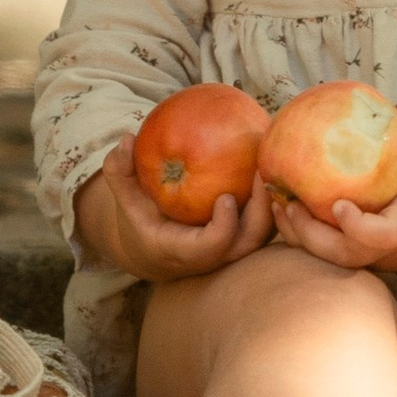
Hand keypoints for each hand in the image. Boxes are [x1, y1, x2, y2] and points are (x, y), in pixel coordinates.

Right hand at [74, 135, 276, 283]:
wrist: (156, 250)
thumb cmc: (142, 219)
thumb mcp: (125, 197)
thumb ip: (120, 171)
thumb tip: (126, 138)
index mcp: (183, 252)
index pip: (210, 247)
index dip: (223, 227)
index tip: (226, 197)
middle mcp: (213, 258)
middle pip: (248, 245)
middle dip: (261, 214)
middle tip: (260, 173)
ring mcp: (232, 252)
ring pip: (264, 236)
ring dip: (273, 206)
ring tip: (272, 167)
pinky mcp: (244, 242)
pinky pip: (267, 224)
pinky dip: (273, 201)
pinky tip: (276, 166)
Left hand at [267, 99, 396, 274]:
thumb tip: (371, 105)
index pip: (386, 235)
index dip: (360, 228)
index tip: (339, 206)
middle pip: (348, 257)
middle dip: (311, 237)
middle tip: (287, 204)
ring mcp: (386, 259)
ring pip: (338, 263)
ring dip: (303, 239)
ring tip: (278, 206)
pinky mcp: (375, 259)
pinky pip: (339, 255)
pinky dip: (312, 238)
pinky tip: (288, 209)